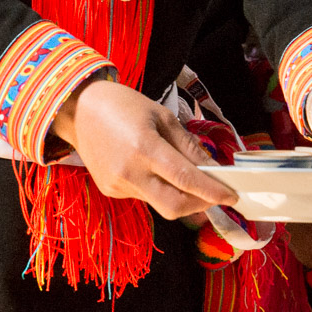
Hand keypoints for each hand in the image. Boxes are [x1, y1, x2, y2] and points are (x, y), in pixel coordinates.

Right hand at [50, 79, 235, 219]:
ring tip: (179, 174)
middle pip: (175, 206)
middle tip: (213, 194)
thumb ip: (188, 145)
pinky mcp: (110, 190)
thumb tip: (213, 167)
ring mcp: (117, 184)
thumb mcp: (161, 116)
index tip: (232, 195)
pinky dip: (156, 188)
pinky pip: (143, 197)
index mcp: (145, 147)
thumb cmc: (122, 105)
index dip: (213, 191)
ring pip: (160, 203)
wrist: (78, 109)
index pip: (187, 179)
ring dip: (178, 195)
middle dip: (200, 205)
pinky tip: (148, 168)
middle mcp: (130, 171)